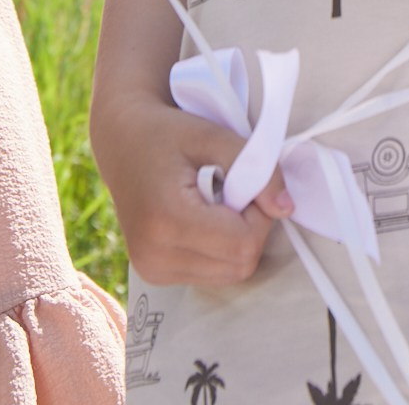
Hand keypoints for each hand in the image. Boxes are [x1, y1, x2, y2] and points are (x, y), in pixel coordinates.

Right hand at [98, 95, 291, 287]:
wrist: (121, 139)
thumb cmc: (167, 132)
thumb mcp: (212, 135)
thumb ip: (256, 167)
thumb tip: (286, 207)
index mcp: (168, 220)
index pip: (242, 244)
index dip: (260, 215)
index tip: (248, 183)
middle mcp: (156, 255)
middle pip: (238, 266)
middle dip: (251, 229)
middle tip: (236, 191)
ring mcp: (152, 270)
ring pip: (227, 275)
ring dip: (236, 241)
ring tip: (217, 202)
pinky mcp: (153, 275)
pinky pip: (209, 275)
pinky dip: (219, 250)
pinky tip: (204, 218)